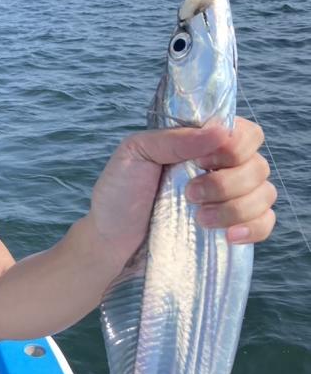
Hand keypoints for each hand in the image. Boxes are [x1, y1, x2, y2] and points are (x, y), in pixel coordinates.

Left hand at [88, 117, 276, 260]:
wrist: (109, 242)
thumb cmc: (118, 195)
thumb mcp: (135, 154)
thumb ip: (175, 138)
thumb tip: (221, 131)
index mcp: (202, 144)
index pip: (246, 134)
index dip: (235, 146)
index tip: (203, 161)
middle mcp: (222, 169)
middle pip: (258, 166)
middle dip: (228, 183)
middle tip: (190, 195)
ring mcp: (229, 200)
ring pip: (264, 195)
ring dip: (235, 208)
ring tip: (200, 220)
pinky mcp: (230, 229)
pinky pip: (264, 223)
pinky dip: (254, 227)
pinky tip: (229, 235)